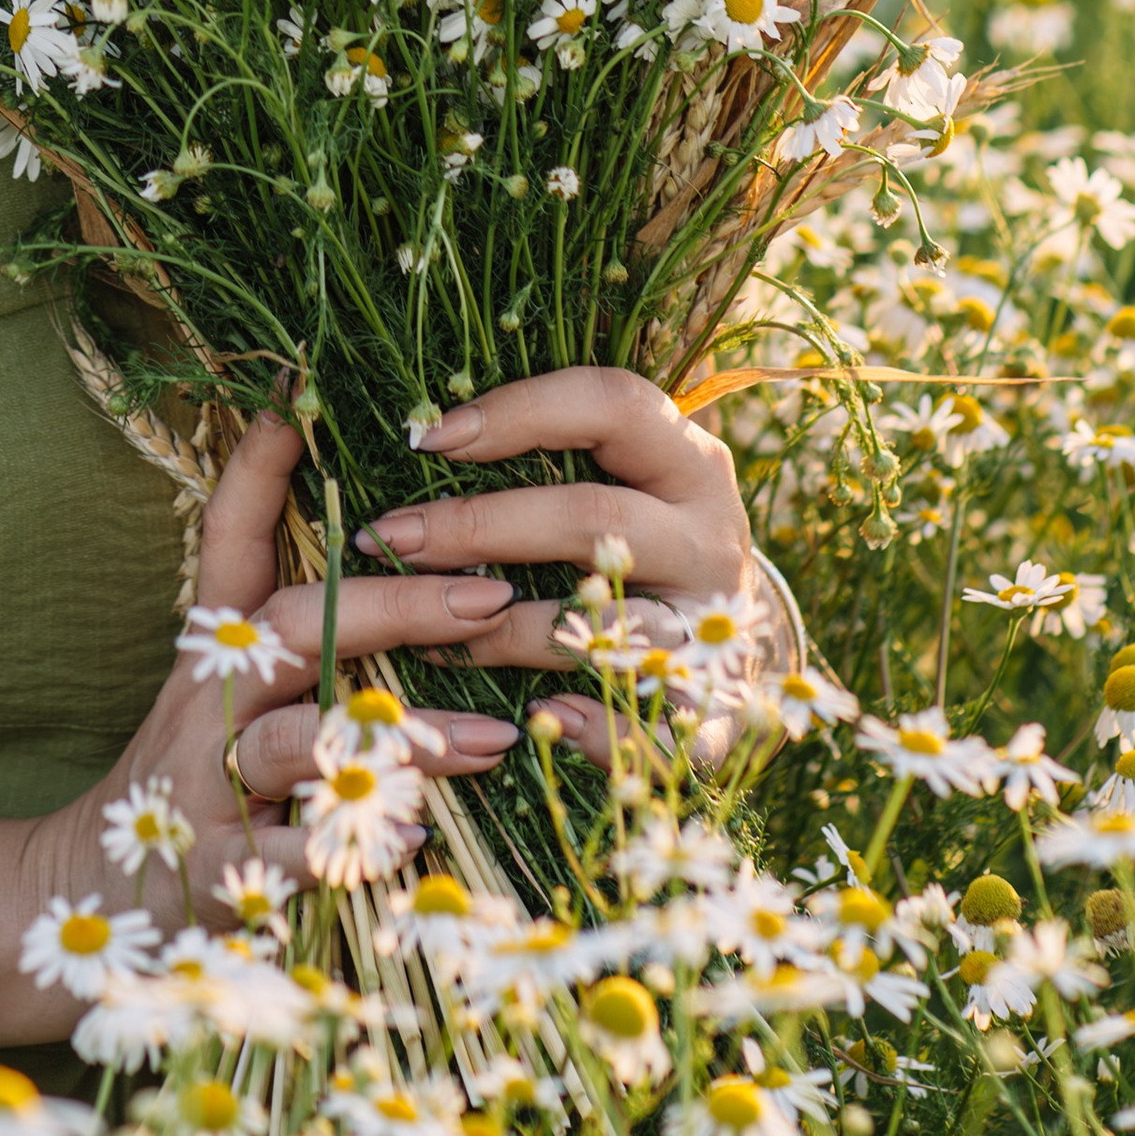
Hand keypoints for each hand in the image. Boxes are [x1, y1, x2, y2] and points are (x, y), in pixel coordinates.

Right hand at [20, 416, 525, 939]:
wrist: (91, 888)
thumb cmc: (197, 772)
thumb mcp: (230, 689)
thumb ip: (305, 637)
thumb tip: (409, 565)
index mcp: (215, 644)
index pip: (229, 541)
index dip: (254, 473)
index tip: (292, 405)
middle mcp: (210, 698)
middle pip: (298, 627)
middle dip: (397, 608)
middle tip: (488, 597)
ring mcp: (209, 779)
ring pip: (301, 740)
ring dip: (396, 737)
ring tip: (485, 740)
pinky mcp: (217, 866)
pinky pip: (290, 852)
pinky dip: (350, 844)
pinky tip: (414, 836)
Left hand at [359, 365, 763, 766]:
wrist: (738, 633)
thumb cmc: (643, 529)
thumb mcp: (624, 472)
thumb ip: (552, 447)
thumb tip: (429, 433)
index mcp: (688, 458)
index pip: (612, 404)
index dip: (521, 412)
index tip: (431, 437)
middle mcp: (711, 534)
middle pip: (594, 517)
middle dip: (482, 528)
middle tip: (396, 540)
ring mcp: (716, 622)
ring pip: (609, 622)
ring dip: (509, 633)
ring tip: (432, 637)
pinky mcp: (720, 704)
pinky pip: (662, 728)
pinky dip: (599, 731)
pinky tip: (536, 720)